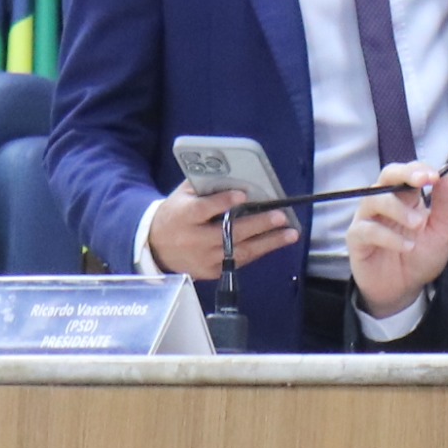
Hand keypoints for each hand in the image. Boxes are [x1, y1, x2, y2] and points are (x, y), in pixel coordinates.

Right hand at [145, 183, 297, 280]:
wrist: (157, 247)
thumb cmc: (177, 214)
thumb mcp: (183, 195)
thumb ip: (205, 186)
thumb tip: (236, 176)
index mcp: (183, 216)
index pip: (203, 210)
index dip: (223, 203)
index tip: (243, 195)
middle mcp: (194, 240)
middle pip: (228, 234)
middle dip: (257, 225)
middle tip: (280, 216)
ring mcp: (204, 259)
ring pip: (239, 252)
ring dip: (268, 242)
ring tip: (290, 233)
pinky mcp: (212, 271)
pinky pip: (240, 261)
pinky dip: (259, 251)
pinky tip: (276, 241)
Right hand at [346, 164, 447, 315]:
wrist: (405, 290)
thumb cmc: (421, 257)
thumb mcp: (442, 230)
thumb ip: (445, 202)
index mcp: (407, 197)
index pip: (408, 172)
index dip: (419, 169)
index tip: (435, 176)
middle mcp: (384, 202)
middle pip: (387, 175)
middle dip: (404, 174)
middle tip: (423, 181)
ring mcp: (368, 218)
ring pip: (374, 199)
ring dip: (398, 209)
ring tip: (417, 225)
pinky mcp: (356, 238)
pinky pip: (367, 229)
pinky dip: (389, 236)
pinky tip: (407, 247)